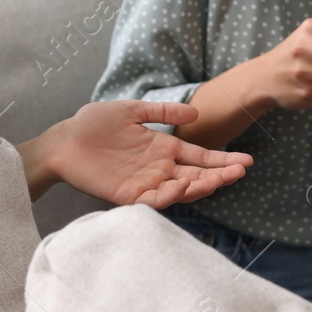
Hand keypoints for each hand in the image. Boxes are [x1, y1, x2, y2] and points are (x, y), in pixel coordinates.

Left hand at [40, 101, 251, 208]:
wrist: (64, 140)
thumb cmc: (94, 124)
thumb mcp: (132, 111)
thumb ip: (162, 111)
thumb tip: (195, 112)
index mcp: (163, 148)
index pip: (199, 157)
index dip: (221, 160)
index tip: (246, 162)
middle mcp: (159, 168)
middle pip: (196, 175)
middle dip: (219, 175)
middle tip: (240, 172)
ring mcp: (146, 183)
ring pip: (181, 190)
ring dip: (200, 186)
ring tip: (219, 178)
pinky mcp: (129, 195)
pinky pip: (155, 200)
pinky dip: (170, 195)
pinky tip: (183, 184)